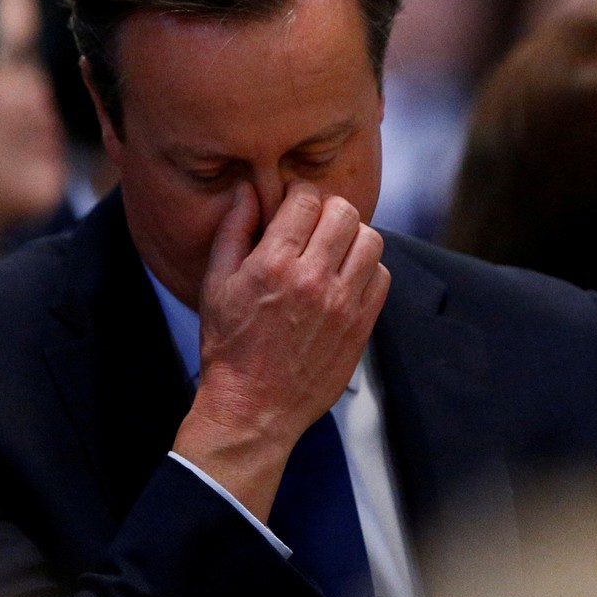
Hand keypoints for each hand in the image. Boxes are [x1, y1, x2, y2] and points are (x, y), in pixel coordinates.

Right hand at [172, 181, 390, 517]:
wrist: (254, 408)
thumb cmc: (229, 345)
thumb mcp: (215, 284)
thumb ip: (233, 229)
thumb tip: (248, 188)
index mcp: (273, 264)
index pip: (307, 200)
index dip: (301, 194)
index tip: (295, 204)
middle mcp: (313, 280)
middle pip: (344, 213)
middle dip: (329, 210)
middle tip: (316, 225)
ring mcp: (342, 303)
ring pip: (371, 240)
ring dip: (353, 238)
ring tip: (334, 250)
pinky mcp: (361, 325)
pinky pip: (381, 276)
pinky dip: (367, 270)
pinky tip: (345, 279)